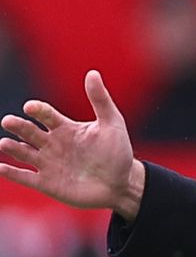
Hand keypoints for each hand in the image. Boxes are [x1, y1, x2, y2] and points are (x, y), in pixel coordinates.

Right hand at [0, 70, 143, 219]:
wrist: (122, 184)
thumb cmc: (117, 152)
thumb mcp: (112, 124)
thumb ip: (100, 100)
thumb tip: (92, 73)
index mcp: (65, 128)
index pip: (45, 114)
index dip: (38, 110)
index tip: (31, 107)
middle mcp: (52, 143)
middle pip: (29, 131)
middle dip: (18, 126)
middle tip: (8, 121)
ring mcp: (48, 163)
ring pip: (23, 153)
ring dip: (12, 148)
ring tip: (5, 143)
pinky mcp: (47, 183)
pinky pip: (25, 177)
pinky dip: (12, 173)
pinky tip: (0, 168)